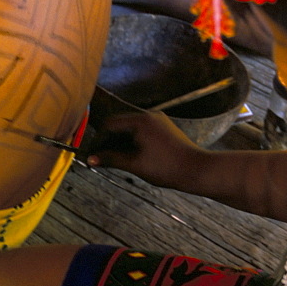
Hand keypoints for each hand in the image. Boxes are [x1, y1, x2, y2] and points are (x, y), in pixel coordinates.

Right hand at [86, 111, 201, 188]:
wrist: (197, 170)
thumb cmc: (166, 168)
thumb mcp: (134, 164)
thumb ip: (110, 159)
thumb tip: (90, 159)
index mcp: (140, 120)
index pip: (109, 124)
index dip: (98, 140)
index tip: (92, 155)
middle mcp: (148, 115)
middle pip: (118, 124)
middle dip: (107, 141)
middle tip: (100, 158)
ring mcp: (157, 121)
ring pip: (129, 128)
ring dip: (119, 142)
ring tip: (113, 159)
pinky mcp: (163, 128)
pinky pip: (140, 131)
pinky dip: (131, 142)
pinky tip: (129, 156)